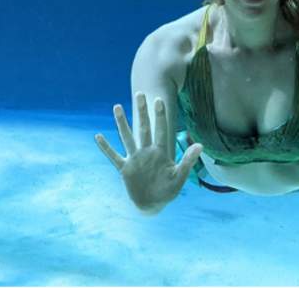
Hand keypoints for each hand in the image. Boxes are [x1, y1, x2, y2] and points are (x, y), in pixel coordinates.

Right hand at [95, 94, 202, 213]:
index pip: (160, 131)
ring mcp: (134, 159)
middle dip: (142, 112)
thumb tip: (201, 145)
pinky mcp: (125, 168)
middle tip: (140, 93)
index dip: (159, 116)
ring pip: (127, 137)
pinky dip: (105, 147)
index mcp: (160, 152)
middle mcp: (146, 151)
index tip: (158, 100)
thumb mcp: (179, 176)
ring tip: (117, 106)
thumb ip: (188, 161)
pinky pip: (113, 156)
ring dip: (122, 123)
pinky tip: (98, 136)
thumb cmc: (167, 191)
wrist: (152, 205)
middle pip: (143, 128)